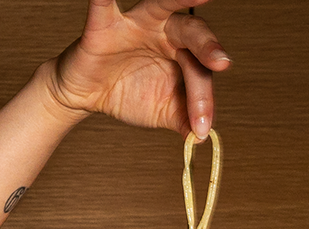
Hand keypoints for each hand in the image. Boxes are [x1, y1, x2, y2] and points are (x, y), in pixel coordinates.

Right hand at [45, 0, 229, 139]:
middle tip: (222, 63)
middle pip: (192, 32)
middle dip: (207, 47)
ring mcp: (136, 22)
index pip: (200, 69)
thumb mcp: (160, 112)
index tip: (200, 128)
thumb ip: (183, 119)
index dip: (203, 99)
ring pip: (162, 6)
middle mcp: (164, 29)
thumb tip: (201, 136)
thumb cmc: (127, 95)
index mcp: (182, 50)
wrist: (86, 96)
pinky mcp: (105, 24)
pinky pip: (105, 5)